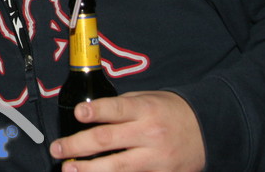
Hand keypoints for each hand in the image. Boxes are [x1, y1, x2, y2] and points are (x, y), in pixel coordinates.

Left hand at [50, 91, 204, 171]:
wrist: (207, 130)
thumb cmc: (170, 111)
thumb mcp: (148, 99)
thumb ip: (122, 107)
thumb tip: (90, 114)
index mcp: (145, 110)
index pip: (117, 109)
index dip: (95, 111)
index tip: (77, 113)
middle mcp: (149, 134)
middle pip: (108, 140)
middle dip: (77, 145)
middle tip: (57, 149)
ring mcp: (156, 159)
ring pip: (117, 167)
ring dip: (88, 170)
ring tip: (69, 169)